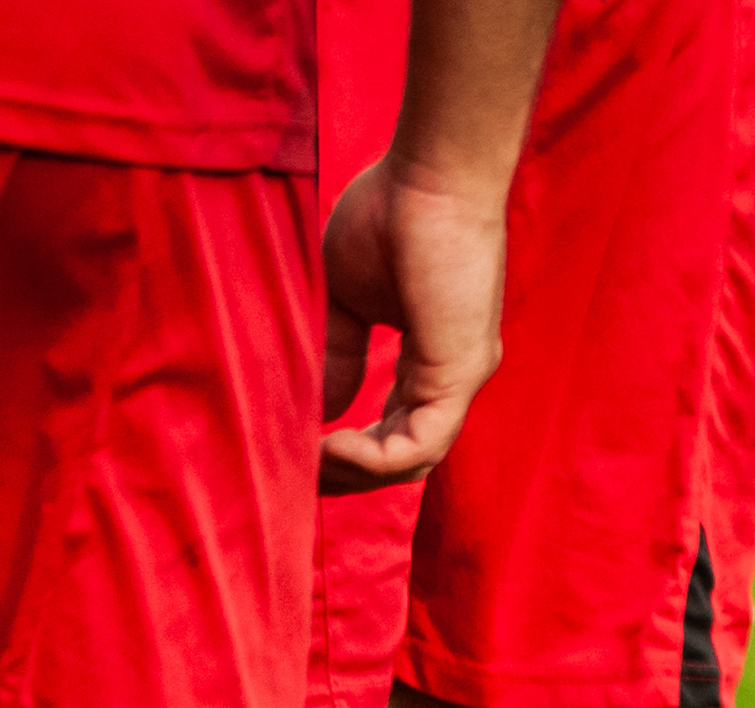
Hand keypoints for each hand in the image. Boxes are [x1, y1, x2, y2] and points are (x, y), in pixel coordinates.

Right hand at [318, 160, 510, 492]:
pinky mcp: (458, 373)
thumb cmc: (391, 217)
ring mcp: (459, 379)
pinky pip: (420, 445)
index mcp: (429, 362)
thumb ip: (336, 354)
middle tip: (296, 481)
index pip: (393, 430)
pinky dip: (375, 458)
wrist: (430, 178)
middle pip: (403, 458)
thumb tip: (318, 409)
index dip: (346, 454)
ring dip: (354, 473)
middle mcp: (450, 378)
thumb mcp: (348, 299)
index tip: (297, 455)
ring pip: (412, 460)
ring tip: (306, 466)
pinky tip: (331, 449)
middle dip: (347, 478)